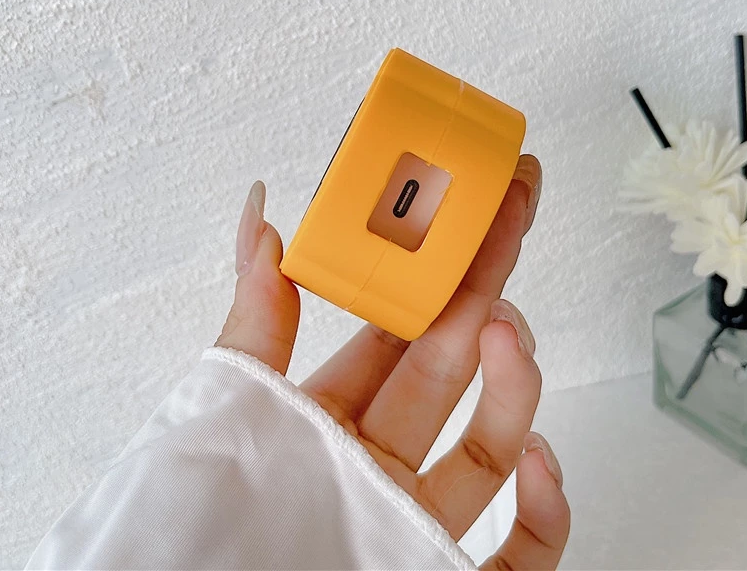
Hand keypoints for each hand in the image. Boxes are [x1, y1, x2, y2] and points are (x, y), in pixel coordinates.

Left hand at [217, 155, 569, 569]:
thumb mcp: (229, 402)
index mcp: (328, 419)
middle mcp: (377, 467)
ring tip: (508, 330)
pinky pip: (523, 553)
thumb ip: (256, 311)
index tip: (469, 209)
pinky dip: (546, 508)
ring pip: (491, 447)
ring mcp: (417, 527)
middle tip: (511, 222)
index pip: (395, 329)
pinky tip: (537, 458)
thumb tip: (259, 214)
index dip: (434, 267)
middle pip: (450, 368)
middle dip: (484, 290)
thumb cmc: (201, 536)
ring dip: (513, 382)